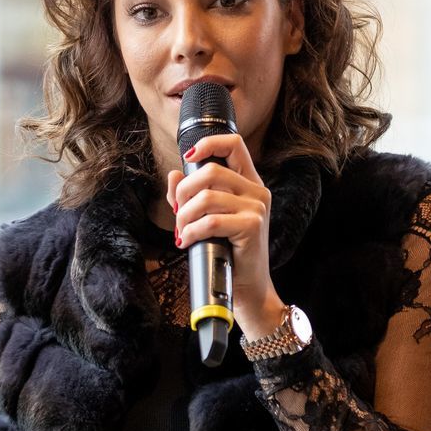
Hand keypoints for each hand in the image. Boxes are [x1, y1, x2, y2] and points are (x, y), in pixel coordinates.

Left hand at [166, 133, 286, 340]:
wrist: (247, 287)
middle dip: (184, 192)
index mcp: (248, 183)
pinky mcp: (252, 226)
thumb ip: (190, 196)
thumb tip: (173, 175)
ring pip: (206, 197)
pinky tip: (188, 242)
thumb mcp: (206, 218)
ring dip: (184, 217)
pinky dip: (192, 231)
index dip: (208, 143)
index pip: (233, 144)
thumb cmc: (226, 252)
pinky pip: (210, 221)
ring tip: (182, 233)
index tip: (188, 157)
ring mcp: (257, 208)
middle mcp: (256, 191)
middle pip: (210, 171)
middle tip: (177, 214)